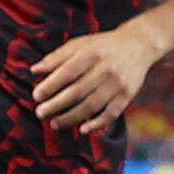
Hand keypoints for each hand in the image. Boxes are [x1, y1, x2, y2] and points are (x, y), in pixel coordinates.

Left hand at [31, 25, 157, 130]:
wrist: (138, 45)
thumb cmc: (102, 46)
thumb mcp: (80, 44)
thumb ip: (57, 57)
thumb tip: (34, 70)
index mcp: (91, 53)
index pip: (67, 72)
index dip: (50, 85)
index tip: (36, 96)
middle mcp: (106, 69)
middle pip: (77, 91)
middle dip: (56, 105)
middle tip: (40, 113)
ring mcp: (118, 84)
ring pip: (92, 105)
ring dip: (71, 117)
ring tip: (54, 124)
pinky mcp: (127, 95)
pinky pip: (111, 113)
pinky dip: (97, 123)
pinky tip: (82, 129)